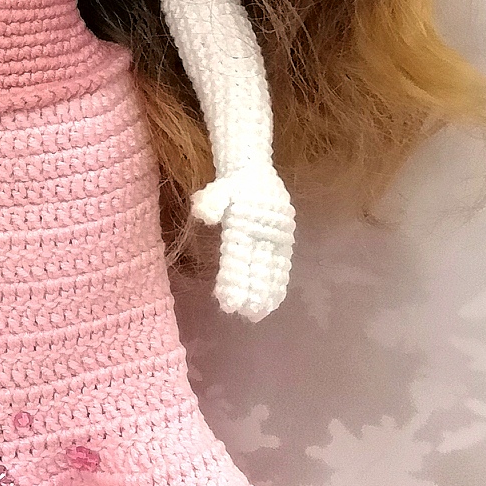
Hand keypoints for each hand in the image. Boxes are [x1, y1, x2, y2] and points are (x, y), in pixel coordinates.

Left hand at [191, 163, 293, 322]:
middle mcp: (261, 231)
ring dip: (266, 291)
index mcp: (244, 222)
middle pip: (257, 267)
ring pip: (271, 268)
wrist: (254, 171)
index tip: (228, 302)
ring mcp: (275, 236)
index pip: (239, 257)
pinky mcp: (283, 238)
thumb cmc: (232, 184)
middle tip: (246, 315)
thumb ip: (212, 201)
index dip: (234, 280)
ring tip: (259, 314)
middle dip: (252, 292)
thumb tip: (202, 213)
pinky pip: (282, 262)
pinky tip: (274, 299)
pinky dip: (278, 281)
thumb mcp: (219, 188)